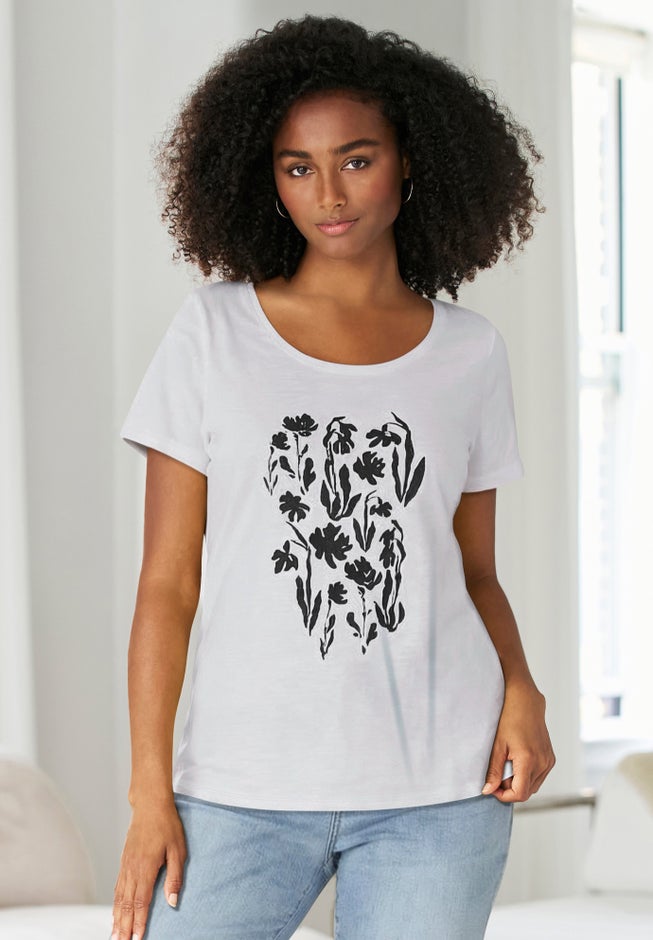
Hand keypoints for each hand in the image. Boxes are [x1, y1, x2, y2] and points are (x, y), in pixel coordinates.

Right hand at [112, 799, 186, 939]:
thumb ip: (175, 876)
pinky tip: (115, 912)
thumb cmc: (167, 825)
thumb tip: (172, 902)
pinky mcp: (124, 861)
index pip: (141, 901)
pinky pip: (117, 887)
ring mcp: (126, 865)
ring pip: (119, 897)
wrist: (150, 805)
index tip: (138, 938)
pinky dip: (115, 903)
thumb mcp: (178, 849)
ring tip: (115, 935)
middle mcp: (132, 869)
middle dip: (124, 926)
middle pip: (127, 904)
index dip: (139, 922)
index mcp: (146, 867)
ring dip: (117, 918)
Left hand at [482, 679, 554, 802]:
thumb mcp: (497, 746)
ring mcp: (548, 761)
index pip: (520, 794)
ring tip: (507, 766)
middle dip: (510, 789)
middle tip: (497, 774)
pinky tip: (517, 762)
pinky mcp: (550, 758)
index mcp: (529, 760)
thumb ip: (493, 771)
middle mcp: (543, 763)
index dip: (504, 796)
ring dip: (519, 783)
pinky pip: (539, 777)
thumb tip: (488, 791)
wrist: (526, 703)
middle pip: (526, 792)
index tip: (493, 788)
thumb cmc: (509, 720)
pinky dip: (527, 776)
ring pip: (533, 786)